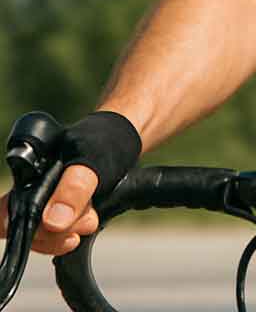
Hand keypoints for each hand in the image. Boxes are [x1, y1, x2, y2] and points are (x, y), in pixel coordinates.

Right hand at [0, 110, 140, 257]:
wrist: (123, 140)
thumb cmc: (103, 141)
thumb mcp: (91, 160)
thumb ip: (73, 189)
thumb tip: (52, 222)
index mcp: (28, 176)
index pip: (6, 212)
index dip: (20, 228)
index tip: (51, 228)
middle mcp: (32, 192)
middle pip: (27, 230)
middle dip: (55, 233)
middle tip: (85, 221)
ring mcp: (47, 204)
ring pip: (45, 235)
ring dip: (67, 234)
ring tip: (90, 220)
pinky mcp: (63, 214)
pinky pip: (59, 234)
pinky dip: (72, 235)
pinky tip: (87, 226)